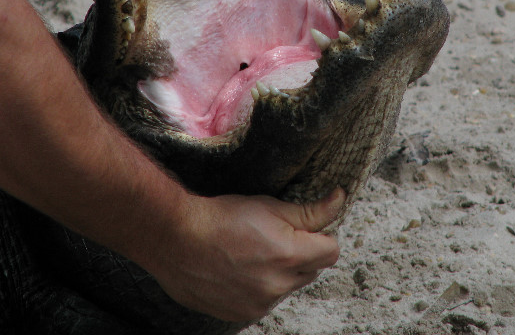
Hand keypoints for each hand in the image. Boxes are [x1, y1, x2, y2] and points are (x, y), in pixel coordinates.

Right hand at [147, 189, 344, 321]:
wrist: (176, 239)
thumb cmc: (221, 217)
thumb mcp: (268, 206)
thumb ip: (310, 210)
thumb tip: (338, 200)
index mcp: (290, 256)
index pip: (331, 251)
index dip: (320, 236)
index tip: (303, 227)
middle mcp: (278, 285)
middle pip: (311, 270)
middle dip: (301, 254)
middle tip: (273, 236)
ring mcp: (260, 304)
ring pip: (287, 286)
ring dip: (279, 272)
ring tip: (250, 252)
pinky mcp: (242, 315)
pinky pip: (265, 301)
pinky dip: (259, 287)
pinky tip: (238, 269)